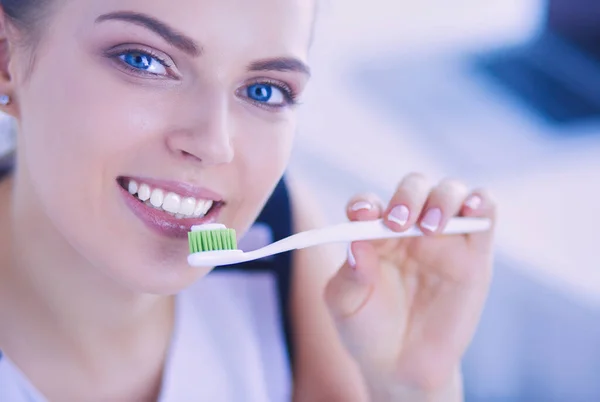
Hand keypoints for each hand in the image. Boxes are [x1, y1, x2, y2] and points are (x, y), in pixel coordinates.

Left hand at [324, 173, 495, 400]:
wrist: (403, 367)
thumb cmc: (368, 331)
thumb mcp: (345, 306)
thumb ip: (349, 276)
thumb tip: (358, 244)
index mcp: (373, 235)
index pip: (369, 205)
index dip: (365, 204)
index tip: (362, 215)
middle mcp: (408, 229)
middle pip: (413, 188)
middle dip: (406, 197)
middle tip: (397, 223)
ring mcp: (443, 238)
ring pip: (450, 192)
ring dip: (441, 198)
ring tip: (429, 227)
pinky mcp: (475, 254)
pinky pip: (484, 214)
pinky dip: (480, 202)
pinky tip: (471, 209)